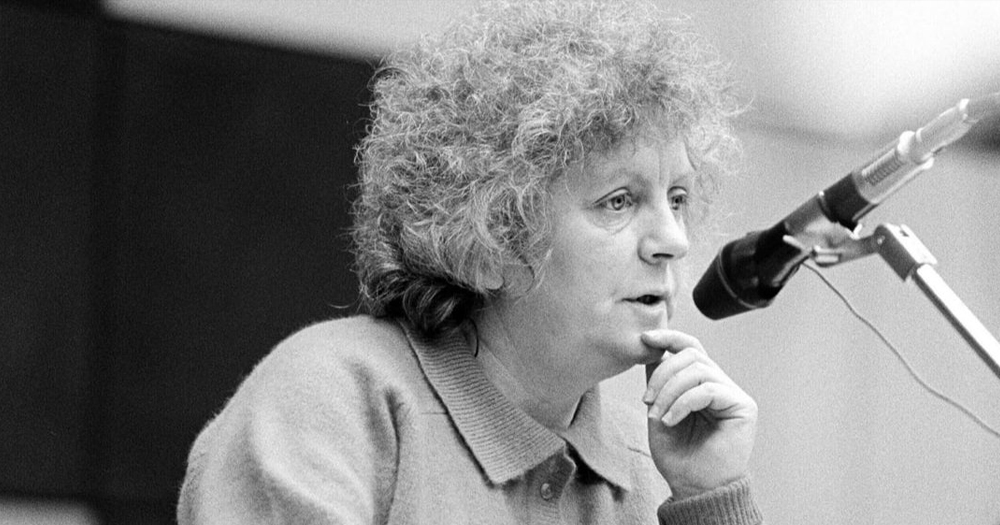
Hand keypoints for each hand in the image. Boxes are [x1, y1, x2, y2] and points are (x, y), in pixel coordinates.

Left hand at [641, 329, 756, 499]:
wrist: (694, 487)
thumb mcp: (658, 412)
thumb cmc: (678, 456)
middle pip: (691, 355)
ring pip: (699, 369)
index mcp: (700, 383)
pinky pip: (709, 389)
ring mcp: (733, 394)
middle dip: (662, 373)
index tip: (644, 338)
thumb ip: (658, 382)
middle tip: (647, 401)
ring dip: (670, 390)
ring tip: (658, 415)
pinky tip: (671, 421)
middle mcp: (720, 384)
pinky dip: (684, 402)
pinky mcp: (743, 406)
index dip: (668, 337)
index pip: (689, 348)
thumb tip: (652, 350)